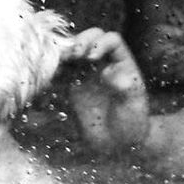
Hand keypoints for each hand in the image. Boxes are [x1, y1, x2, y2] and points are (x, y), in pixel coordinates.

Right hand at [60, 28, 151, 153]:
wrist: (119, 145)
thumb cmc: (131, 123)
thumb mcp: (133, 105)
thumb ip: (124, 88)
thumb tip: (108, 72)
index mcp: (122, 63)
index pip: (111, 40)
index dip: (101, 42)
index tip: (92, 57)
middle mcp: (103, 64)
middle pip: (90, 38)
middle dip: (80, 41)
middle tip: (74, 55)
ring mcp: (87, 74)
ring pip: (74, 52)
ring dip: (65, 53)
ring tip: (59, 62)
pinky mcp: (73, 87)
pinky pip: (61, 72)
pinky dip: (54, 70)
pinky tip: (50, 74)